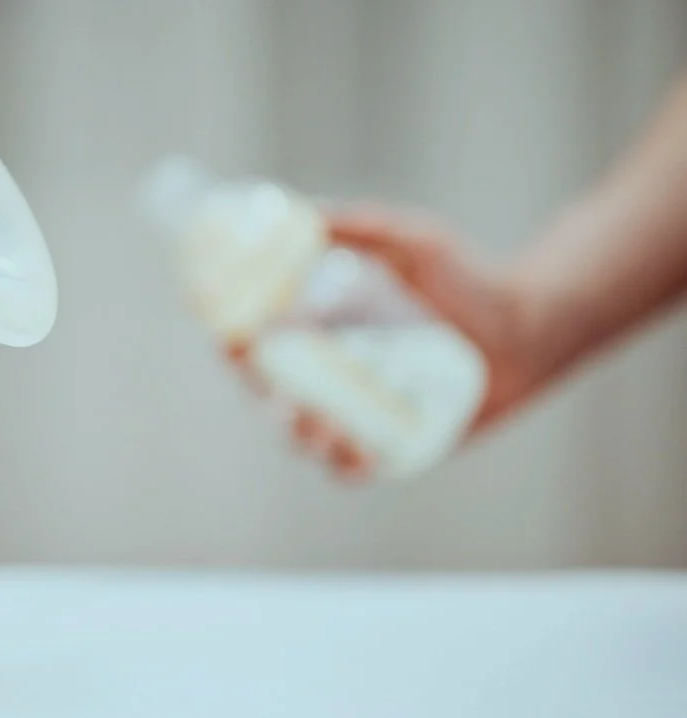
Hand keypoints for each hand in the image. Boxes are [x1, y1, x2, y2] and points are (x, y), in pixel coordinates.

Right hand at [226, 203, 538, 481]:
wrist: (528, 326)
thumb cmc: (469, 281)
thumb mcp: (413, 243)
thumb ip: (362, 226)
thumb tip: (304, 210)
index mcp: (320, 332)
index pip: (259, 345)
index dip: (235, 348)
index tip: (229, 341)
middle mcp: (330, 377)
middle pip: (272, 398)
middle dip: (266, 401)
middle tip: (280, 394)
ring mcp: (357, 415)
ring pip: (306, 438)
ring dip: (303, 437)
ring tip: (321, 424)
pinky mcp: (390, 447)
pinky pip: (352, 468)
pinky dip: (346, 465)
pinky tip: (358, 453)